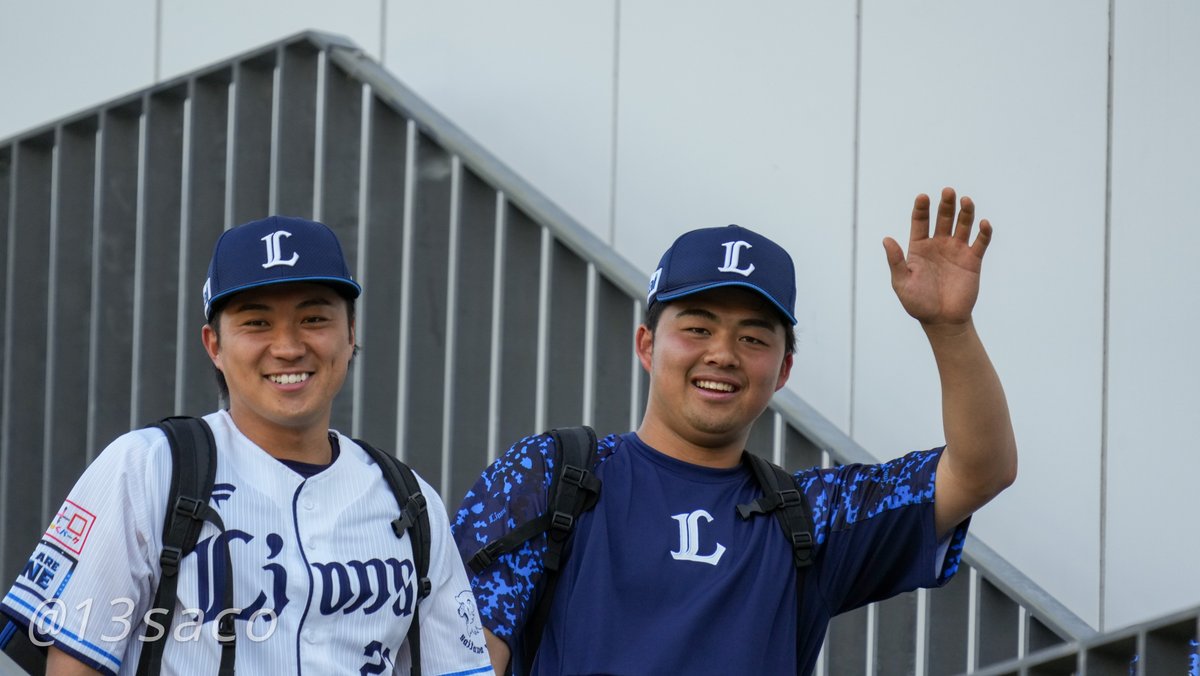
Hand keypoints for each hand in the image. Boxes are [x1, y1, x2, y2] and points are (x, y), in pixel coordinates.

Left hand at [883, 187, 991, 327]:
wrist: (941, 320)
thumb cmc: (918, 303)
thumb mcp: (901, 282)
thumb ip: (895, 260)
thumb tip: (886, 239)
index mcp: (919, 247)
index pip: (920, 222)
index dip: (921, 209)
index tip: (923, 197)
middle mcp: (938, 245)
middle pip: (943, 218)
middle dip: (945, 204)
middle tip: (948, 191)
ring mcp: (956, 250)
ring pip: (963, 225)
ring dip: (965, 212)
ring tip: (965, 200)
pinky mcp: (973, 260)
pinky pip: (980, 242)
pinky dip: (983, 232)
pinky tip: (983, 224)